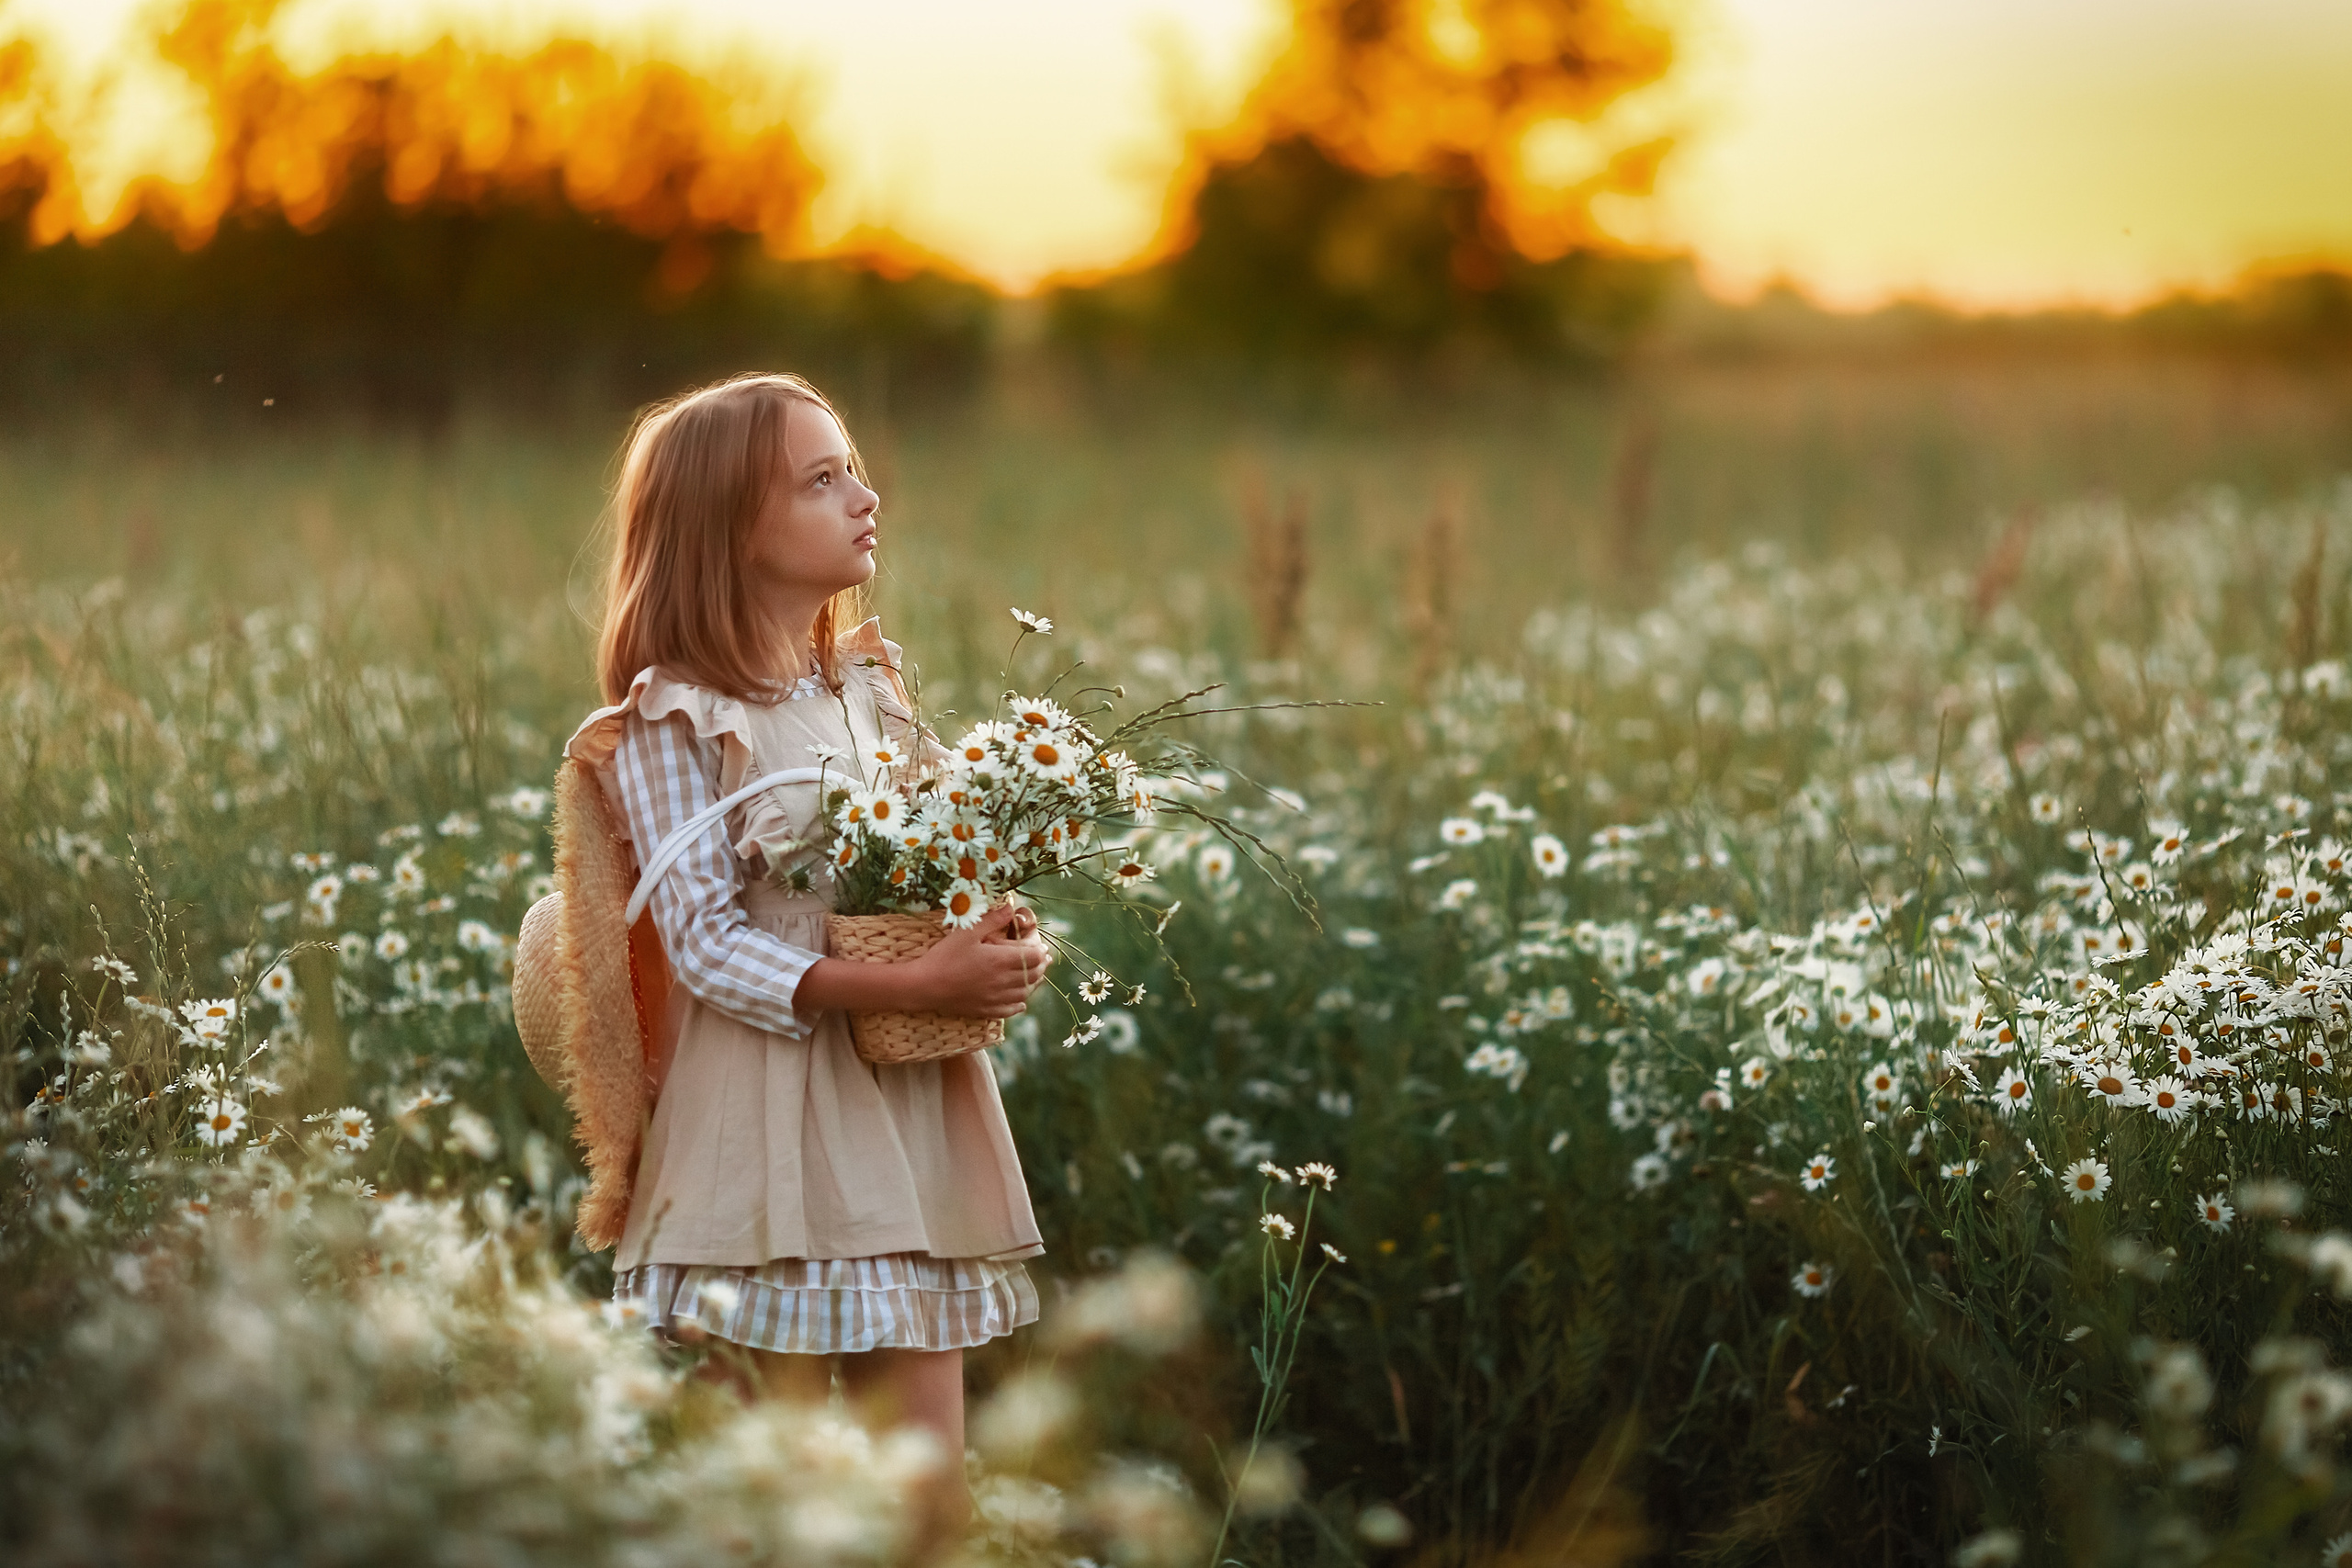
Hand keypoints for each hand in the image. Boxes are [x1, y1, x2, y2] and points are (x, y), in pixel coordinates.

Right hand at [913, 900, 1050, 1018]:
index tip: (1039, 945)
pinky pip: (1011, 1009)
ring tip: (1032, 975)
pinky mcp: (986, 1011)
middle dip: (1040, 965)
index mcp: (1001, 960)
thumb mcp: (967, 932)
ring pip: (1025, 993)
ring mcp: (996, 999)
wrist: (924, 985)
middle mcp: (1003, 982)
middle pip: (1033, 975)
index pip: (1034, 956)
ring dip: (1032, 983)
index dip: (1040, 950)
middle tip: (1041, 958)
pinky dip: (1019, 1003)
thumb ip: (992, 919)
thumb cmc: (944, 955)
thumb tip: (1011, 908)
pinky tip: (1020, 1000)